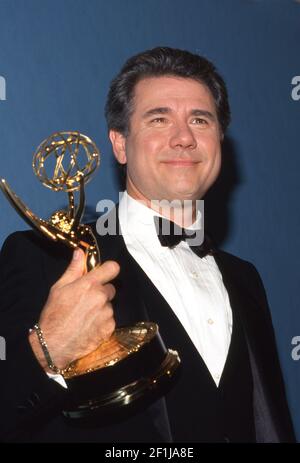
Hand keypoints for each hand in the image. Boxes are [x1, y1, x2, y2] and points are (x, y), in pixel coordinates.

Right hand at [29, 248, 119, 371]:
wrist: (53, 345)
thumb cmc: (53, 315)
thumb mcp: (59, 288)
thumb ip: (73, 269)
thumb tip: (79, 252)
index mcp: (89, 284)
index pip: (113, 268)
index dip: (109, 270)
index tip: (104, 274)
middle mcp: (101, 297)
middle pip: (110, 289)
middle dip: (101, 292)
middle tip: (86, 301)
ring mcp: (107, 313)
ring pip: (109, 305)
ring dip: (101, 308)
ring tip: (85, 316)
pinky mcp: (109, 328)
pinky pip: (110, 320)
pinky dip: (102, 322)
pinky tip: (89, 326)